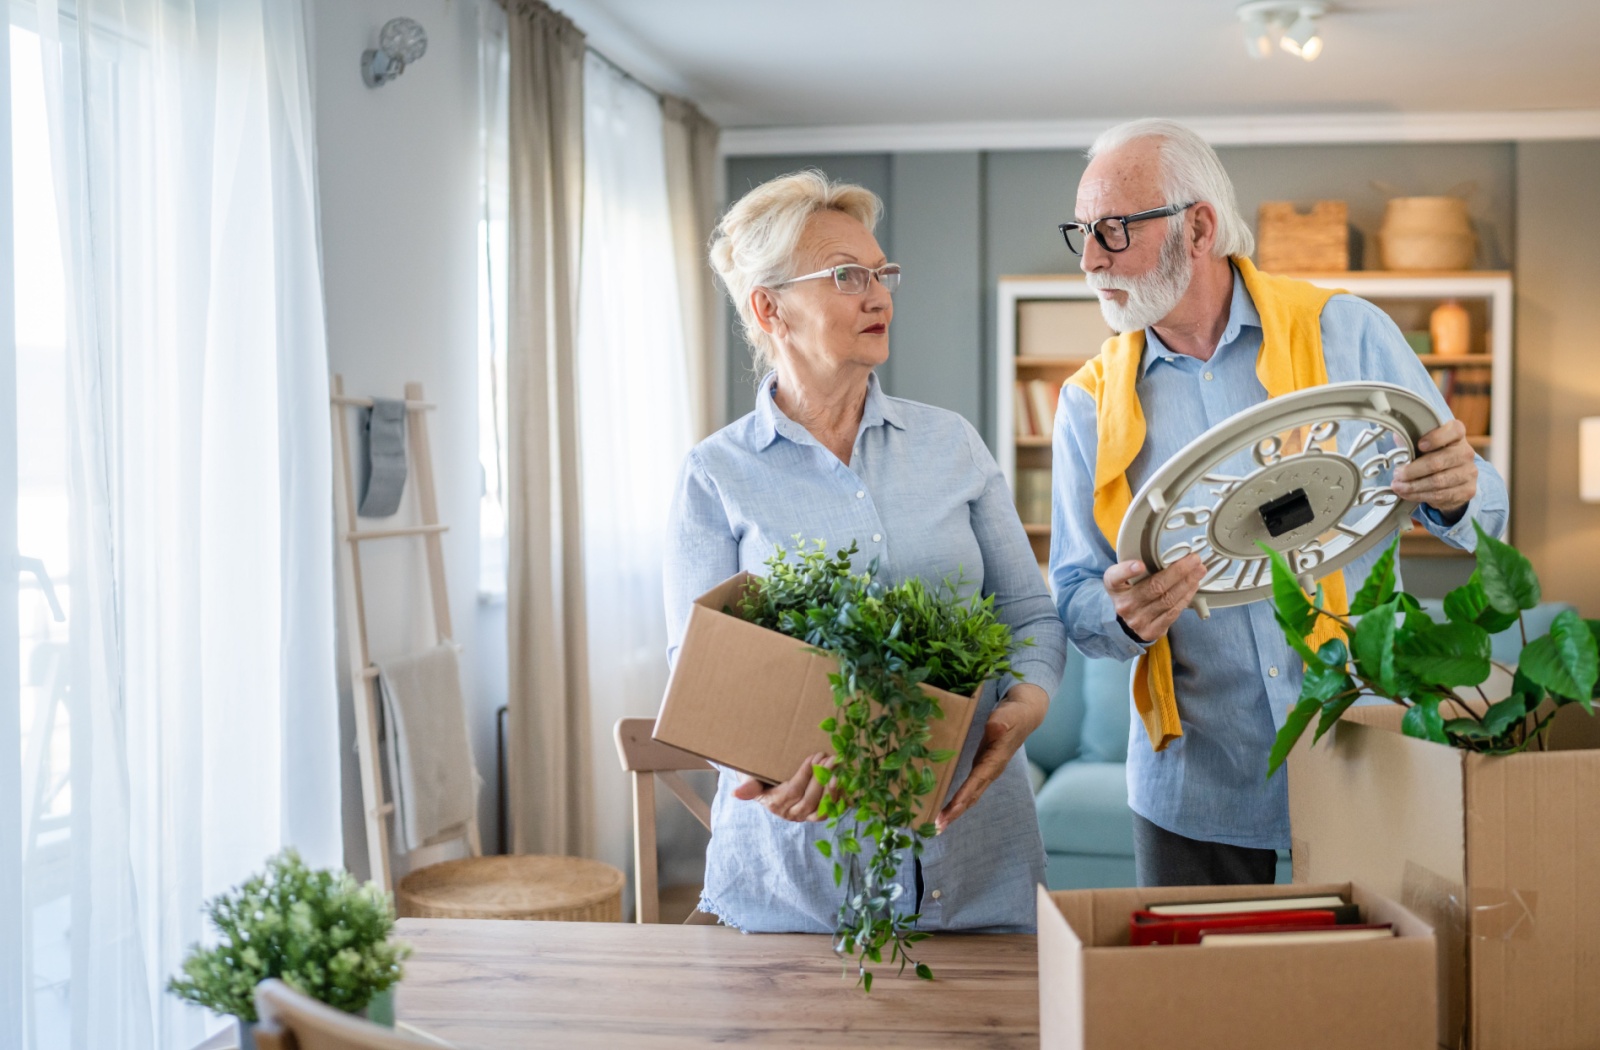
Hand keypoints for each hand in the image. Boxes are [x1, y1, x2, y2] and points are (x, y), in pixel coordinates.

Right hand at [732, 752, 831, 821]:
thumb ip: (748, 786)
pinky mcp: (817, 813)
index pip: (793, 791)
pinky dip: (840, 800)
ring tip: (840, 770)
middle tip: (832, 759)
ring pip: (821, 810)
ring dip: (832, 790)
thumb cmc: (760, 777)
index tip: (815, 757)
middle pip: (809, 800)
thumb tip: (736, 794)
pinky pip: (830, 811)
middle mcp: (791, 813)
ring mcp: (805, 816)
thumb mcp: (751, 778)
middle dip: (822, 779)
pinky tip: (847, 783)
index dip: (805, 775)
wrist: (766, 784)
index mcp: (775, 804)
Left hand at [936, 683, 1048, 832]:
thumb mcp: (1009, 714)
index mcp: (995, 760)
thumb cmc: (1013, 715)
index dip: (965, 794)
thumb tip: (996, 726)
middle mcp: (990, 771)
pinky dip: (956, 802)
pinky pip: (967, 790)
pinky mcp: (981, 770)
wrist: (1024, 716)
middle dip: (955, 812)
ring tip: (936, 826)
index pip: (978, 780)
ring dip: (954, 812)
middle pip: (972, 796)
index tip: (952, 808)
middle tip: (937, 827)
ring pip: (969, 797)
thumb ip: (1002, 721)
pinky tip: (944, 810)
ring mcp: (986, 772)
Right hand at [1102, 555, 1204, 642]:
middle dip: (1178, 571)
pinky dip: (1186, 597)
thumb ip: (1140, 565)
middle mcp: (1124, 605)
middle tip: (1194, 560)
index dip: (1128, 570)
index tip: (1140, 565)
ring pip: (1168, 600)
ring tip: (1199, 571)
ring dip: (1188, 583)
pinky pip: (1173, 613)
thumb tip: (1171, 555)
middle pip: (1154, 587)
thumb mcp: (1126, 575)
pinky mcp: (1150, 631)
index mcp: (1114, 586)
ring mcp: (1137, 620)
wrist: (1128, 618)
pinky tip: (1193, 586)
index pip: (1115, 577)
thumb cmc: (1131, 590)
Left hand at [1392, 419, 1476, 522]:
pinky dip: (1420, 496)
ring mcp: (1469, 472)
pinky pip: (1440, 495)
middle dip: (1412, 471)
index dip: (1436, 437)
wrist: (1452, 479)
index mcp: (1457, 435)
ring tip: (1398, 486)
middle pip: (1438, 462)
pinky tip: (1408, 494)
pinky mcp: (1468, 490)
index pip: (1454, 430)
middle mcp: (1466, 452)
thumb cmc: (1433, 456)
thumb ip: (1412, 438)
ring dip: (1413, 486)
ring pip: (1438, 482)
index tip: (1420, 445)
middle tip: (1397, 474)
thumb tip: (1397, 435)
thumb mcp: (1423, 444)